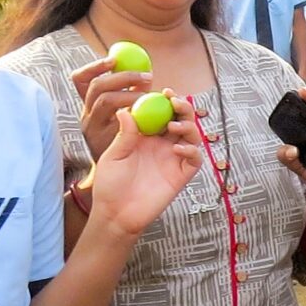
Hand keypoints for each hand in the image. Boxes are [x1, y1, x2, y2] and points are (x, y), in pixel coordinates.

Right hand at [71, 52, 161, 163]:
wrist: (115, 183)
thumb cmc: (121, 145)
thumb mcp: (117, 120)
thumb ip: (126, 99)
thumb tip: (145, 76)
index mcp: (87, 108)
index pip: (80, 80)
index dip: (94, 67)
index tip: (113, 59)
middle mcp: (87, 118)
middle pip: (98, 87)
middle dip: (123, 77)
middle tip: (148, 76)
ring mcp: (94, 132)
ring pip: (107, 101)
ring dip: (131, 93)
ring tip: (151, 96)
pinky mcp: (107, 145)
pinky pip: (122, 123)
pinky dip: (137, 114)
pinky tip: (153, 116)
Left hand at [86, 101, 204, 236]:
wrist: (116, 214)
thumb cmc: (110, 185)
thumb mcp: (114, 155)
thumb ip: (125, 134)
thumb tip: (126, 109)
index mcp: (146, 137)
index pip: (161, 113)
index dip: (166, 101)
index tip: (164, 91)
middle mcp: (162, 145)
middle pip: (181, 120)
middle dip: (182, 108)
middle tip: (175, 102)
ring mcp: (173, 159)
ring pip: (192, 136)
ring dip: (188, 126)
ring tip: (173, 127)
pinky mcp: (181, 175)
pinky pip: (195, 158)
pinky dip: (192, 150)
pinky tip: (177, 149)